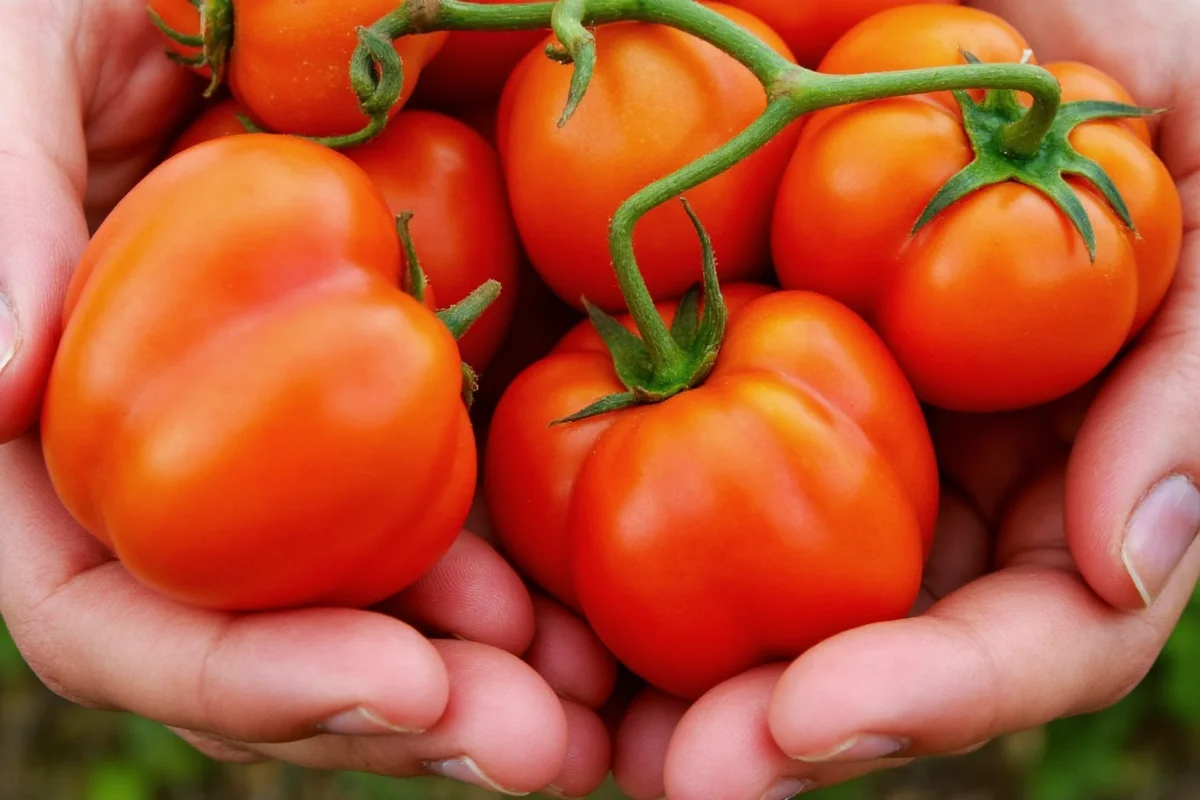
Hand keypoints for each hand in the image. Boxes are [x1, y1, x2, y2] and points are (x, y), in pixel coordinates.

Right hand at [0, 4, 613, 795]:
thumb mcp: (13, 60)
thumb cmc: (75, 5)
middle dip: (397, 715)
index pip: (107, 610)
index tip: (397, 683)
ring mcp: (277, 463)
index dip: (237, 673)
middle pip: (260, 650)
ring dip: (481, 680)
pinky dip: (514, 578)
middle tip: (538, 749)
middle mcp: (163, 479)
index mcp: (44, 435)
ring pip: (364, 611)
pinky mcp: (379, 414)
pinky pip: (445, 520)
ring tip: (595, 719)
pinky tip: (591, 613)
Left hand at [611, 2, 1199, 795]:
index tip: (808, 719)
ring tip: (563, 725)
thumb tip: (1134, 559)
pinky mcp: (716, 375)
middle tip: (670, 772)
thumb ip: (1188, 372)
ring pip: (753, 603)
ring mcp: (831, 442)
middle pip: (870, 655)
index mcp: (1063, 464)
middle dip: (773, 731)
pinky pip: (653, 476)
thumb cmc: (1117, 47)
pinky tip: (522, 594)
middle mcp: (944, 483)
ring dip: (662, 682)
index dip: (932, 695)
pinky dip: (594, 553)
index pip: (1026, 634)